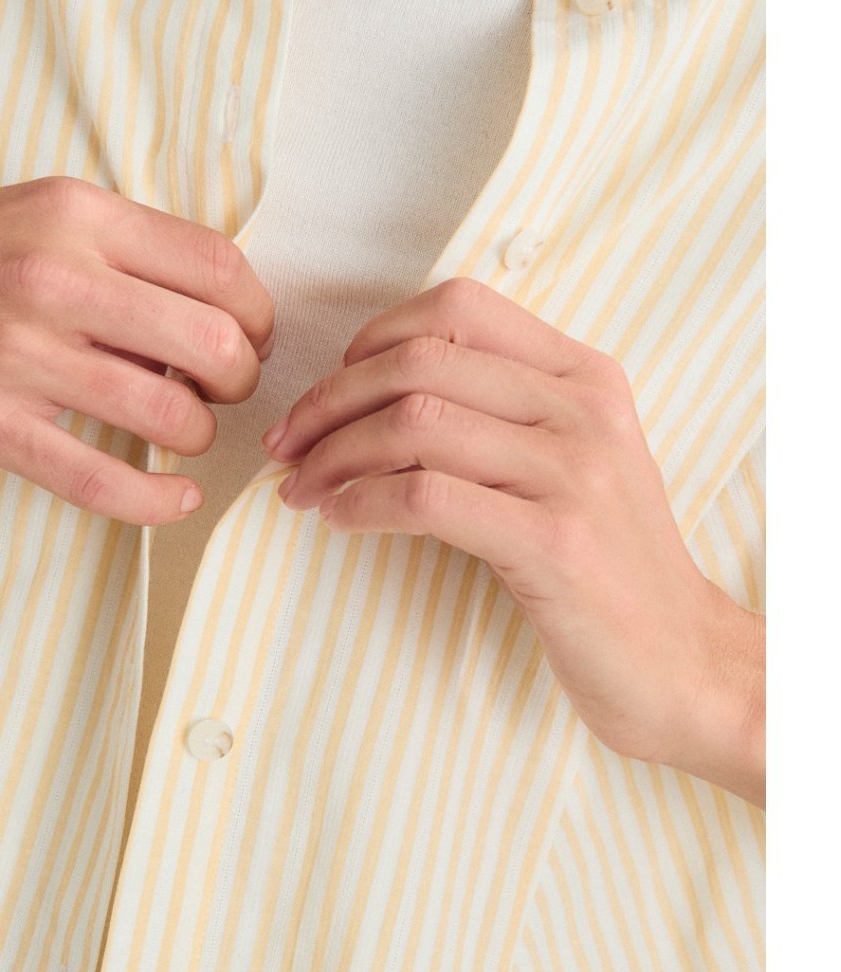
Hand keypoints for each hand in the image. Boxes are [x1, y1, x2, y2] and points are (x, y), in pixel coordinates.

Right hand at [0, 176, 274, 523]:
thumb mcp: (40, 212)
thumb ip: (126, 250)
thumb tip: (217, 307)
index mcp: (78, 215)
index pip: (221, 269)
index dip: (258, 315)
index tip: (249, 336)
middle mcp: (55, 277)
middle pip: (215, 344)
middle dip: (240, 381)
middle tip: (221, 389)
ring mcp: (18, 355)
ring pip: (171, 417)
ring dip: (199, 437)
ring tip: (179, 431)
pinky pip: (102, 481)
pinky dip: (157, 501)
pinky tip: (173, 497)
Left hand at [261, 278, 763, 806]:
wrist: (682, 661)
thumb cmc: (608, 564)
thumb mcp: (570, 464)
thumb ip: (499, 415)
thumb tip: (375, 396)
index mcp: (585, 376)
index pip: (458, 309)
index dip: (373, 339)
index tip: (333, 390)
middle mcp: (583, 410)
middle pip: (420, 363)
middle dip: (330, 401)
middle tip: (288, 445)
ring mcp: (572, 474)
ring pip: (414, 423)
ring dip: (334, 455)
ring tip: (302, 490)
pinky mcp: (553, 543)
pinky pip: (425, 498)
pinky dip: (361, 504)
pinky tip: (339, 521)